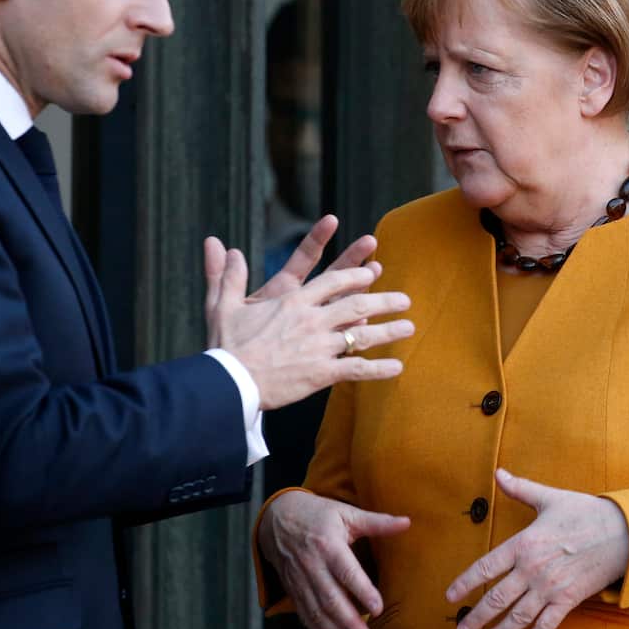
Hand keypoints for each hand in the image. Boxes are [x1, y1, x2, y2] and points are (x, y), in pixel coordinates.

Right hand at [204, 240, 412, 409]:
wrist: (229, 383)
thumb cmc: (225, 345)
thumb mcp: (223, 305)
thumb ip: (226, 275)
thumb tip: (219, 245)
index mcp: (293, 301)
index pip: (333, 281)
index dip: (356, 275)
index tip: (372, 272)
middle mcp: (311, 320)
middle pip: (357, 305)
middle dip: (384, 301)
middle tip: (405, 300)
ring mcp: (319, 347)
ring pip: (363, 336)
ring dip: (389, 331)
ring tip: (409, 327)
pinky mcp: (320, 373)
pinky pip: (356, 369)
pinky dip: (378, 369)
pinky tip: (397, 368)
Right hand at [259, 490, 409, 628]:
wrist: (278, 517)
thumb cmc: (318, 514)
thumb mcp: (347, 513)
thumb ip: (377, 522)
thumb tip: (407, 522)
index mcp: (328, 544)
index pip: (346, 571)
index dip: (362, 590)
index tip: (378, 609)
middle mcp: (312, 564)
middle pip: (330, 598)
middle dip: (349, 622)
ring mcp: (300, 579)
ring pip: (317, 611)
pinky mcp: (293, 589)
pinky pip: (305, 614)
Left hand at [447, 468, 628, 628]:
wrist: (622, 532)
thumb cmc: (585, 512)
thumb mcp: (549, 497)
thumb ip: (520, 489)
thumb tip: (499, 473)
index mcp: (523, 544)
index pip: (485, 567)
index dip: (464, 583)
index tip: (450, 597)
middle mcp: (532, 569)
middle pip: (496, 598)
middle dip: (476, 617)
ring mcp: (550, 587)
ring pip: (518, 616)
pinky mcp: (569, 600)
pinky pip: (547, 625)